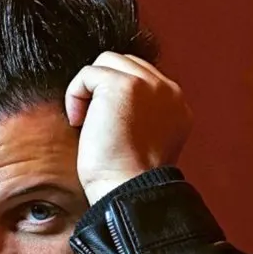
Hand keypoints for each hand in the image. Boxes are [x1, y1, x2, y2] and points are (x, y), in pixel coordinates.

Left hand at [65, 52, 192, 204]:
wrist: (126, 191)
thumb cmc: (126, 178)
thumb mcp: (144, 141)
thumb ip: (141, 114)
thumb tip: (110, 101)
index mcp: (177, 105)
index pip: (142, 76)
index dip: (116, 95)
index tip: (107, 126)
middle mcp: (168, 90)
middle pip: (125, 63)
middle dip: (103, 88)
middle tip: (95, 125)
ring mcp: (148, 84)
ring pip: (107, 63)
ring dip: (90, 90)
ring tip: (88, 123)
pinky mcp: (123, 85)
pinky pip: (88, 74)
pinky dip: (75, 95)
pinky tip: (79, 123)